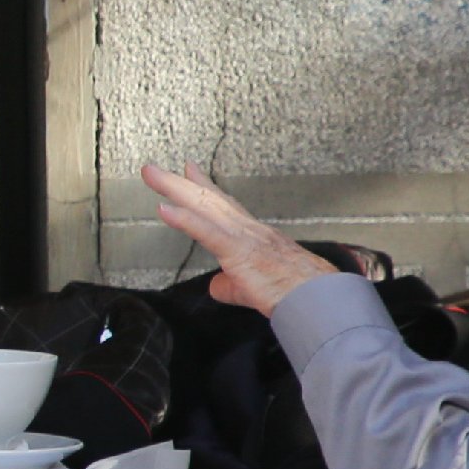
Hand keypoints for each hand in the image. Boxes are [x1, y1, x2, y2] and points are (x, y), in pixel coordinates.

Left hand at [139, 163, 339, 316]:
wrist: (318, 299)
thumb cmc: (294, 293)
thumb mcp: (251, 289)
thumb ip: (229, 285)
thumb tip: (215, 285)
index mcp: (251, 236)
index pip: (223, 206)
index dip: (203, 187)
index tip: (188, 170)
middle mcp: (246, 229)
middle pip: (208, 199)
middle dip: (179, 182)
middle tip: (153, 168)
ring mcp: (243, 237)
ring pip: (204, 206)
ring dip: (174, 189)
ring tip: (151, 174)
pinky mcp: (239, 250)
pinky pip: (207, 232)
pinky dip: (184, 219)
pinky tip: (164, 208)